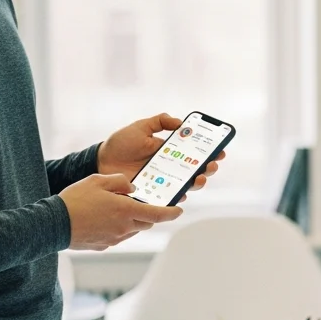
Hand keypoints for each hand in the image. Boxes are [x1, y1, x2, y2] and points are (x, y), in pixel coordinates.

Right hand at [59, 173, 182, 250]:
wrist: (52, 225)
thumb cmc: (75, 200)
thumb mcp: (98, 181)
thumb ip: (120, 182)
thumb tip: (133, 188)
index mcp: (126, 211)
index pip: (158, 214)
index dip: (171, 213)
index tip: (179, 210)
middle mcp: (124, 228)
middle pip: (146, 223)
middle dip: (149, 214)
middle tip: (143, 203)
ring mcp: (114, 239)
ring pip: (133, 230)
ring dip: (132, 221)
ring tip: (118, 209)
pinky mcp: (104, 246)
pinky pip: (118, 236)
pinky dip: (118, 227)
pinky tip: (104, 219)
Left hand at [96, 113, 226, 195]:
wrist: (101, 161)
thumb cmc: (120, 145)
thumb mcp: (140, 127)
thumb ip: (159, 121)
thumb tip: (179, 122)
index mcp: (170, 152)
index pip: (195, 153)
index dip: (209, 152)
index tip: (219, 151)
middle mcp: (170, 168)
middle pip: (196, 171)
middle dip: (208, 168)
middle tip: (211, 164)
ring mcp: (162, 182)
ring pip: (186, 186)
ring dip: (197, 183)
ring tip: (199, 178)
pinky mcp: (153, 194)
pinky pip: (169, 198)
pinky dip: (177, 196)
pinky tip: (182, 192)